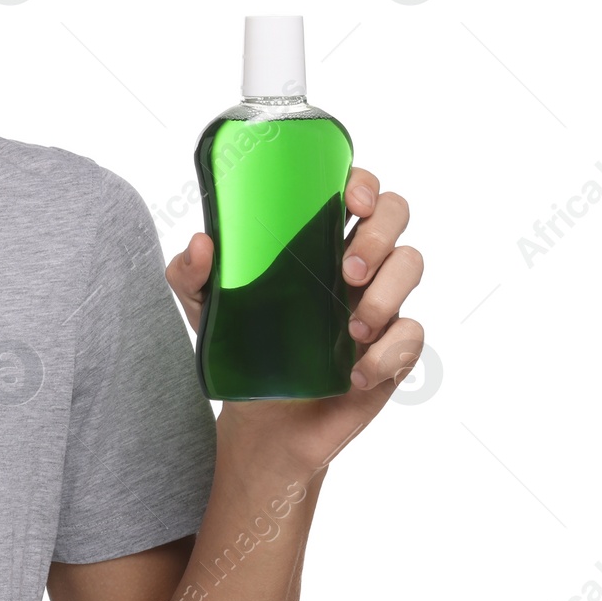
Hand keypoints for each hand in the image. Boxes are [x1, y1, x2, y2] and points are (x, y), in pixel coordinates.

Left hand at [163, 166, 425, 474]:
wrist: (260, 416)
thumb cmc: (238, 344)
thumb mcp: (203, 307)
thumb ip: (189, 274)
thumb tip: (201, 243)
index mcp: (315, 238)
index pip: (354, 190)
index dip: (364, 183)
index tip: (352, 200)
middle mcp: (354, 260)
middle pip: (395, 215)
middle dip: (380, 235)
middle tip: (347, 270)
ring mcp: (378, 301)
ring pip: (411, 265)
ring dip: (387, 293)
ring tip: (352, 329)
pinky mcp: (393, 347)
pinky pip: (412, 336)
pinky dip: (388, 354)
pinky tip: (355, 375)